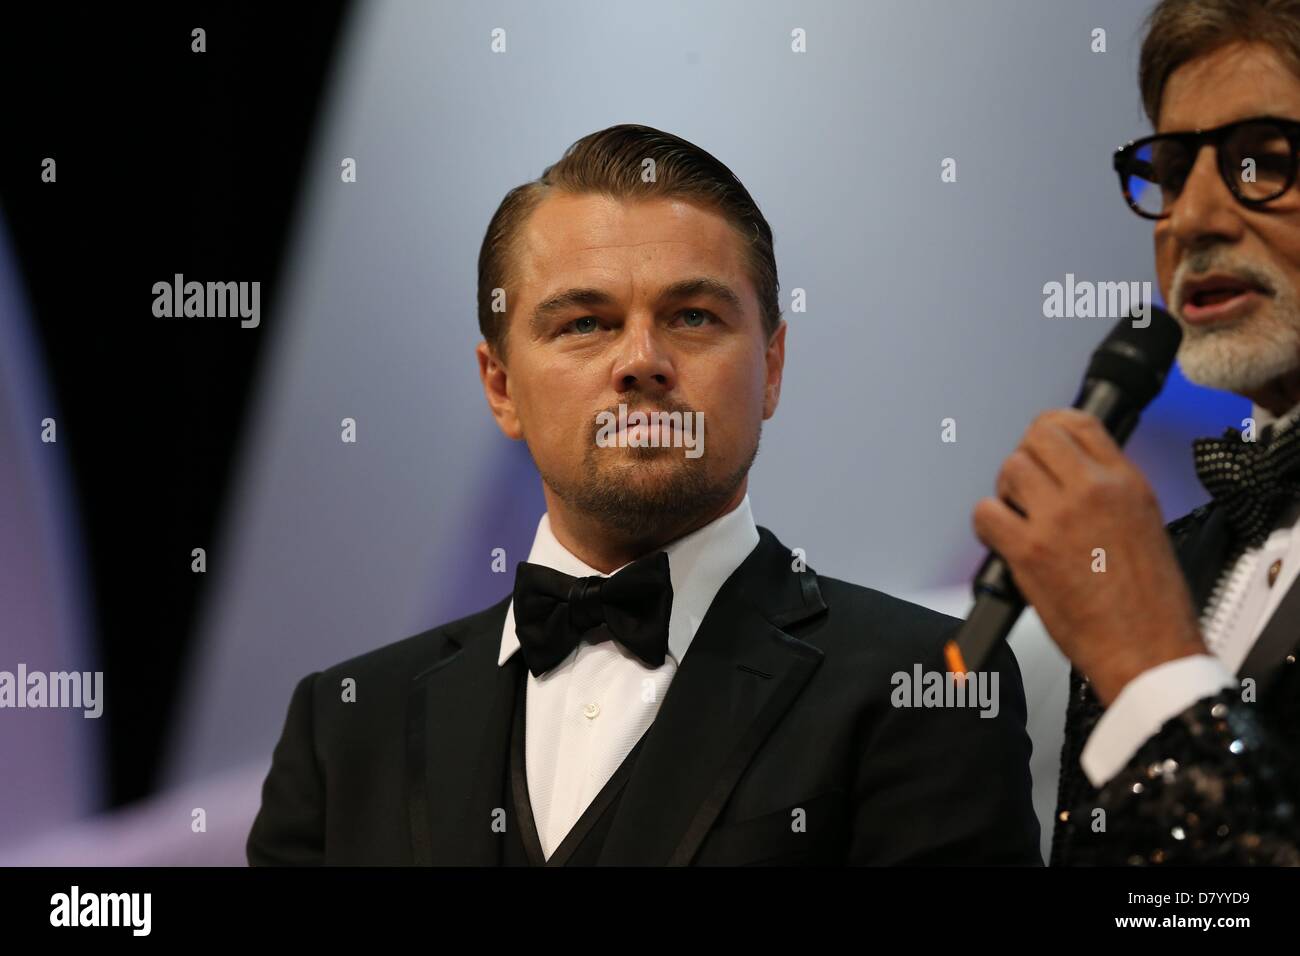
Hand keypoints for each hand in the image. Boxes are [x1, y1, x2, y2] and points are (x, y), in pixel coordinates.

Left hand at [971, 408, 1207, 705]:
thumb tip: (1071, 472)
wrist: (1148, 648)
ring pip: (1009, 469)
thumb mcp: (1145, 522)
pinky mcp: (1029, 551)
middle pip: (1036, 438)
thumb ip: (1108, 490)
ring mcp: (1058, 519)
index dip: (1051, 428)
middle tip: (1027, 488)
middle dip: (1026, 460)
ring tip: (1020, 518)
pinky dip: (987, 526)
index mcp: (1126, 483)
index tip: (1041, 443)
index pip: (1079, 424)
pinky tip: (1003, 541)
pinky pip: (985, 513)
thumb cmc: (1150, 601)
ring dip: (1007, 493)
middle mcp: (1093, 492)